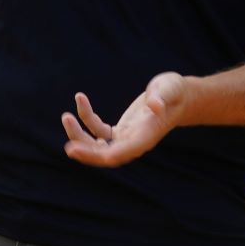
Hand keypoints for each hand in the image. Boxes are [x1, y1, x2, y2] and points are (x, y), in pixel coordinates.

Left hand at [61, 71, 189, 167]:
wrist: (178, 96)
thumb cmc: (174, 92)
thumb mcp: (170, 89)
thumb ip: (161, 97)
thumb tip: (154, 105)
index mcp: (146, 137)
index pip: (121, 153)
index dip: (102, 155)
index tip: (82, 152)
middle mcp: (134, 142)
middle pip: (106, 156)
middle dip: (87, 153)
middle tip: (68, 147)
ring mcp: (126, 138)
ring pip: (98, 146)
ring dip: (80, 135)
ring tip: (66, 116)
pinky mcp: (120, 131)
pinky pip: (98, 130)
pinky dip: (86, 118)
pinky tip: (80, 98)